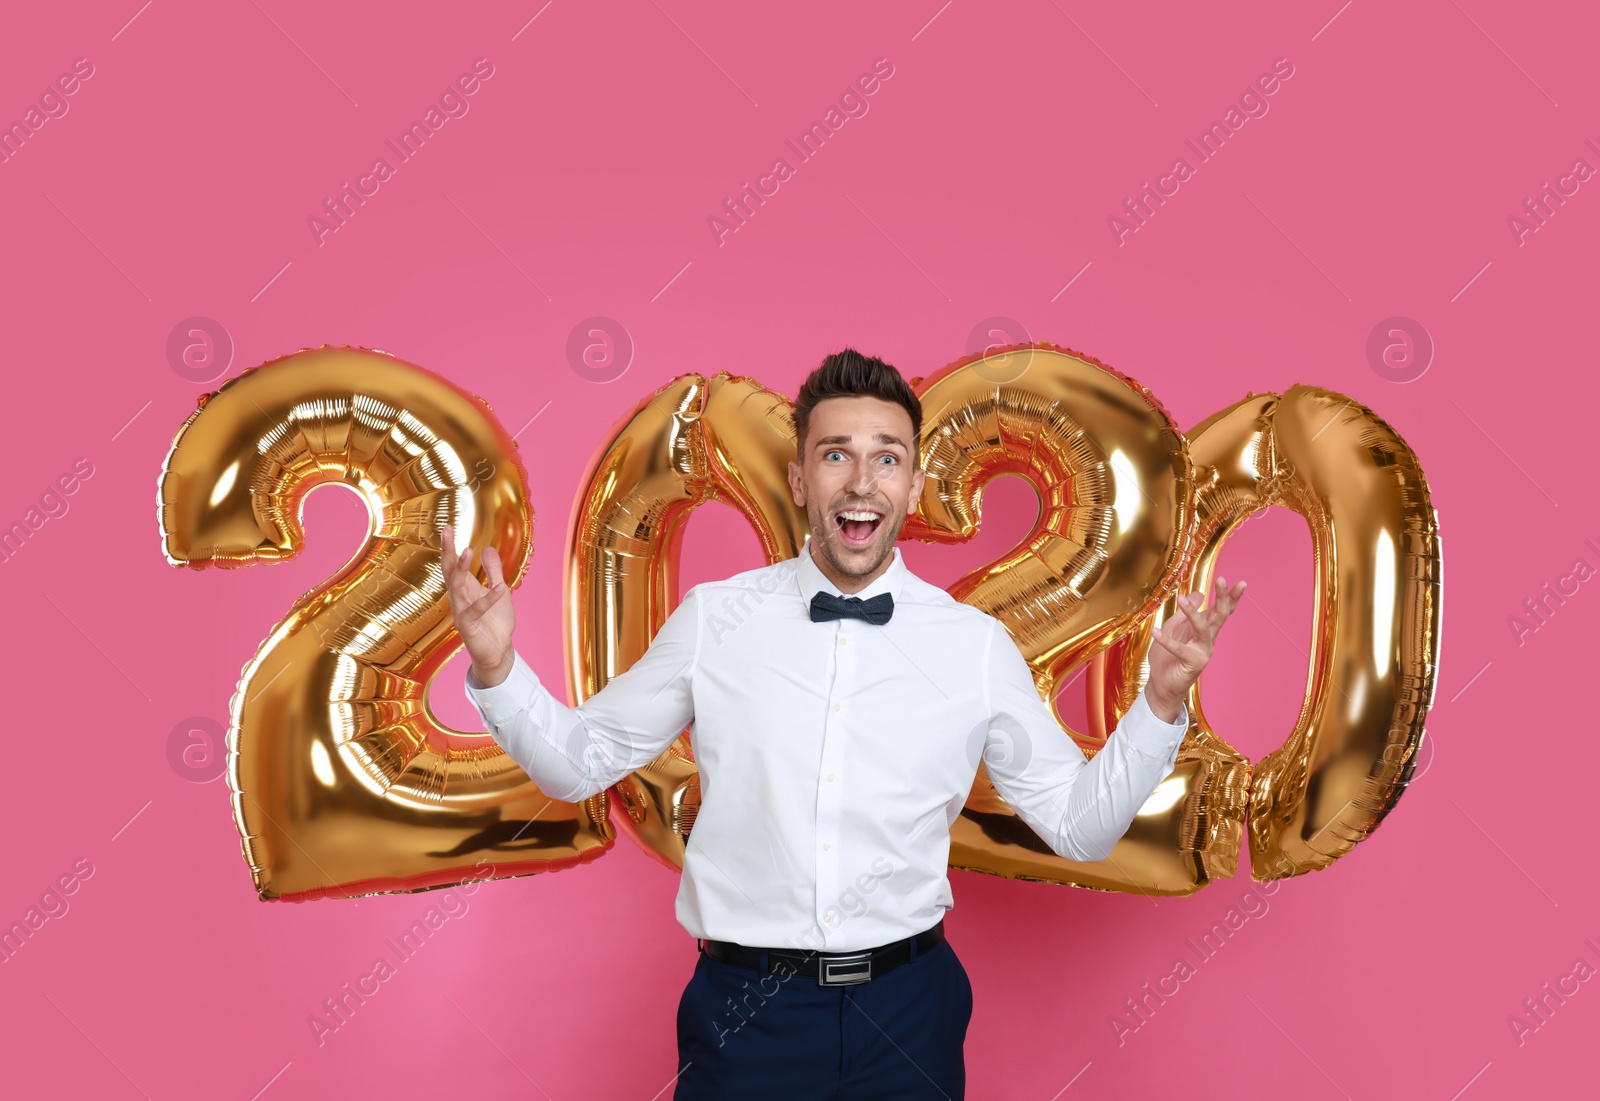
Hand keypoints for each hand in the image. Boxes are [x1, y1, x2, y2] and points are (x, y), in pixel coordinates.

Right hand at [441, 524, 515, 686]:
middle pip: (448, 571)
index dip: (449, 546)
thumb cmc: (495, 622)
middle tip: (446, 530)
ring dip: (462, 570)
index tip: (447, 526)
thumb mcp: (499, 591)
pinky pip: (476, 610)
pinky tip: (500, 589)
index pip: (453, 564)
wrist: (498, 651)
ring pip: (456, 588)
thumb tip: (487, 548)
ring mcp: (461, 612)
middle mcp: (458, 599)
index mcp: (464, 589)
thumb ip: (493, 572)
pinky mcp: (469, 627)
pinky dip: (488, 599)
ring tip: (468, 551)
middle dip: (447, 551)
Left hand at [1146, 575, 1246, 722]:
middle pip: (1220, 616)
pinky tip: (1155, 631)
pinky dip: (1166, 640)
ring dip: (1193, 613)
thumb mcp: (1174, 628)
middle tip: (1222, 580)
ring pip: (1203, 628)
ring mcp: (1203, 651)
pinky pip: (1180, 649)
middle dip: (1223, 598)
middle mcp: (1208, 639)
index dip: (1230, 597)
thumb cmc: (1168, 656)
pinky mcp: (1193, 663)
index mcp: (1205, 629)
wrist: (1162, 684)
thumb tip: (1198, 593)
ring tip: (1181, 599)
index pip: (1221, 611)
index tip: (1240, 582)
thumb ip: (1185, 612)